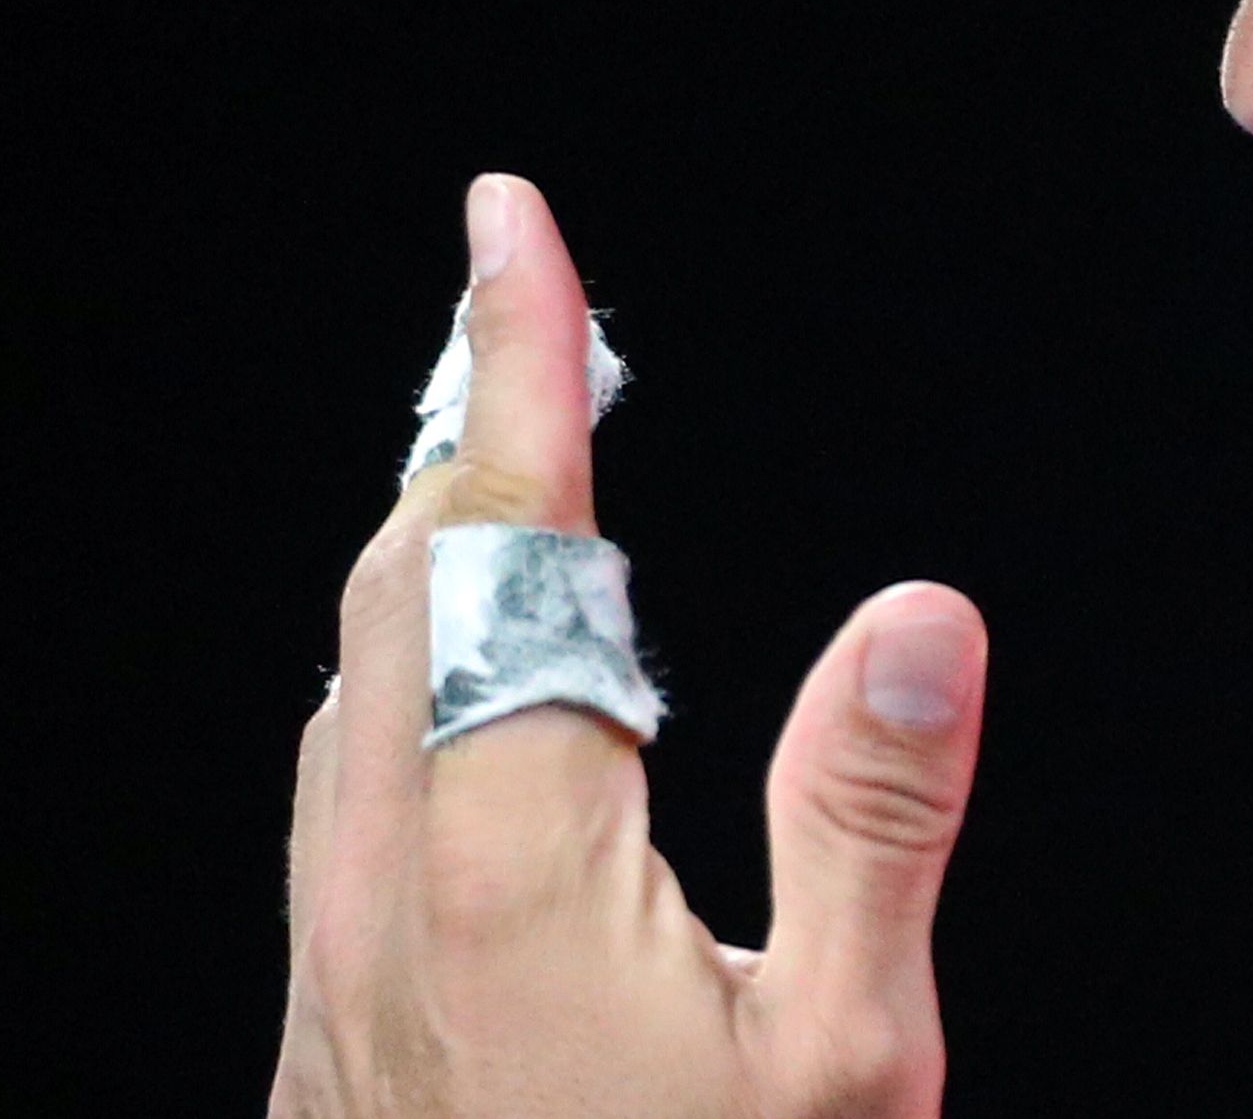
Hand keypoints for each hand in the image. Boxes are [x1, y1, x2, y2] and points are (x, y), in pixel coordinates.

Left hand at [269, 174, 988, 1116]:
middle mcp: (381, 867)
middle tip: (528, 312)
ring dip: (427, 533)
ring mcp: (333, 942)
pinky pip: (339, 767)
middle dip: (468, 414)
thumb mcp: (838, 1064)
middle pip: (400, 569)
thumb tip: (921, 607)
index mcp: (506, 847)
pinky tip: (448, 679)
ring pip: (352, 665)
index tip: (509, 218)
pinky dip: (399, 656)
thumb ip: (870, 816)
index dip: (518, 352)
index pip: (503, 527)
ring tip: (499, 452)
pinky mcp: (330, 1006)